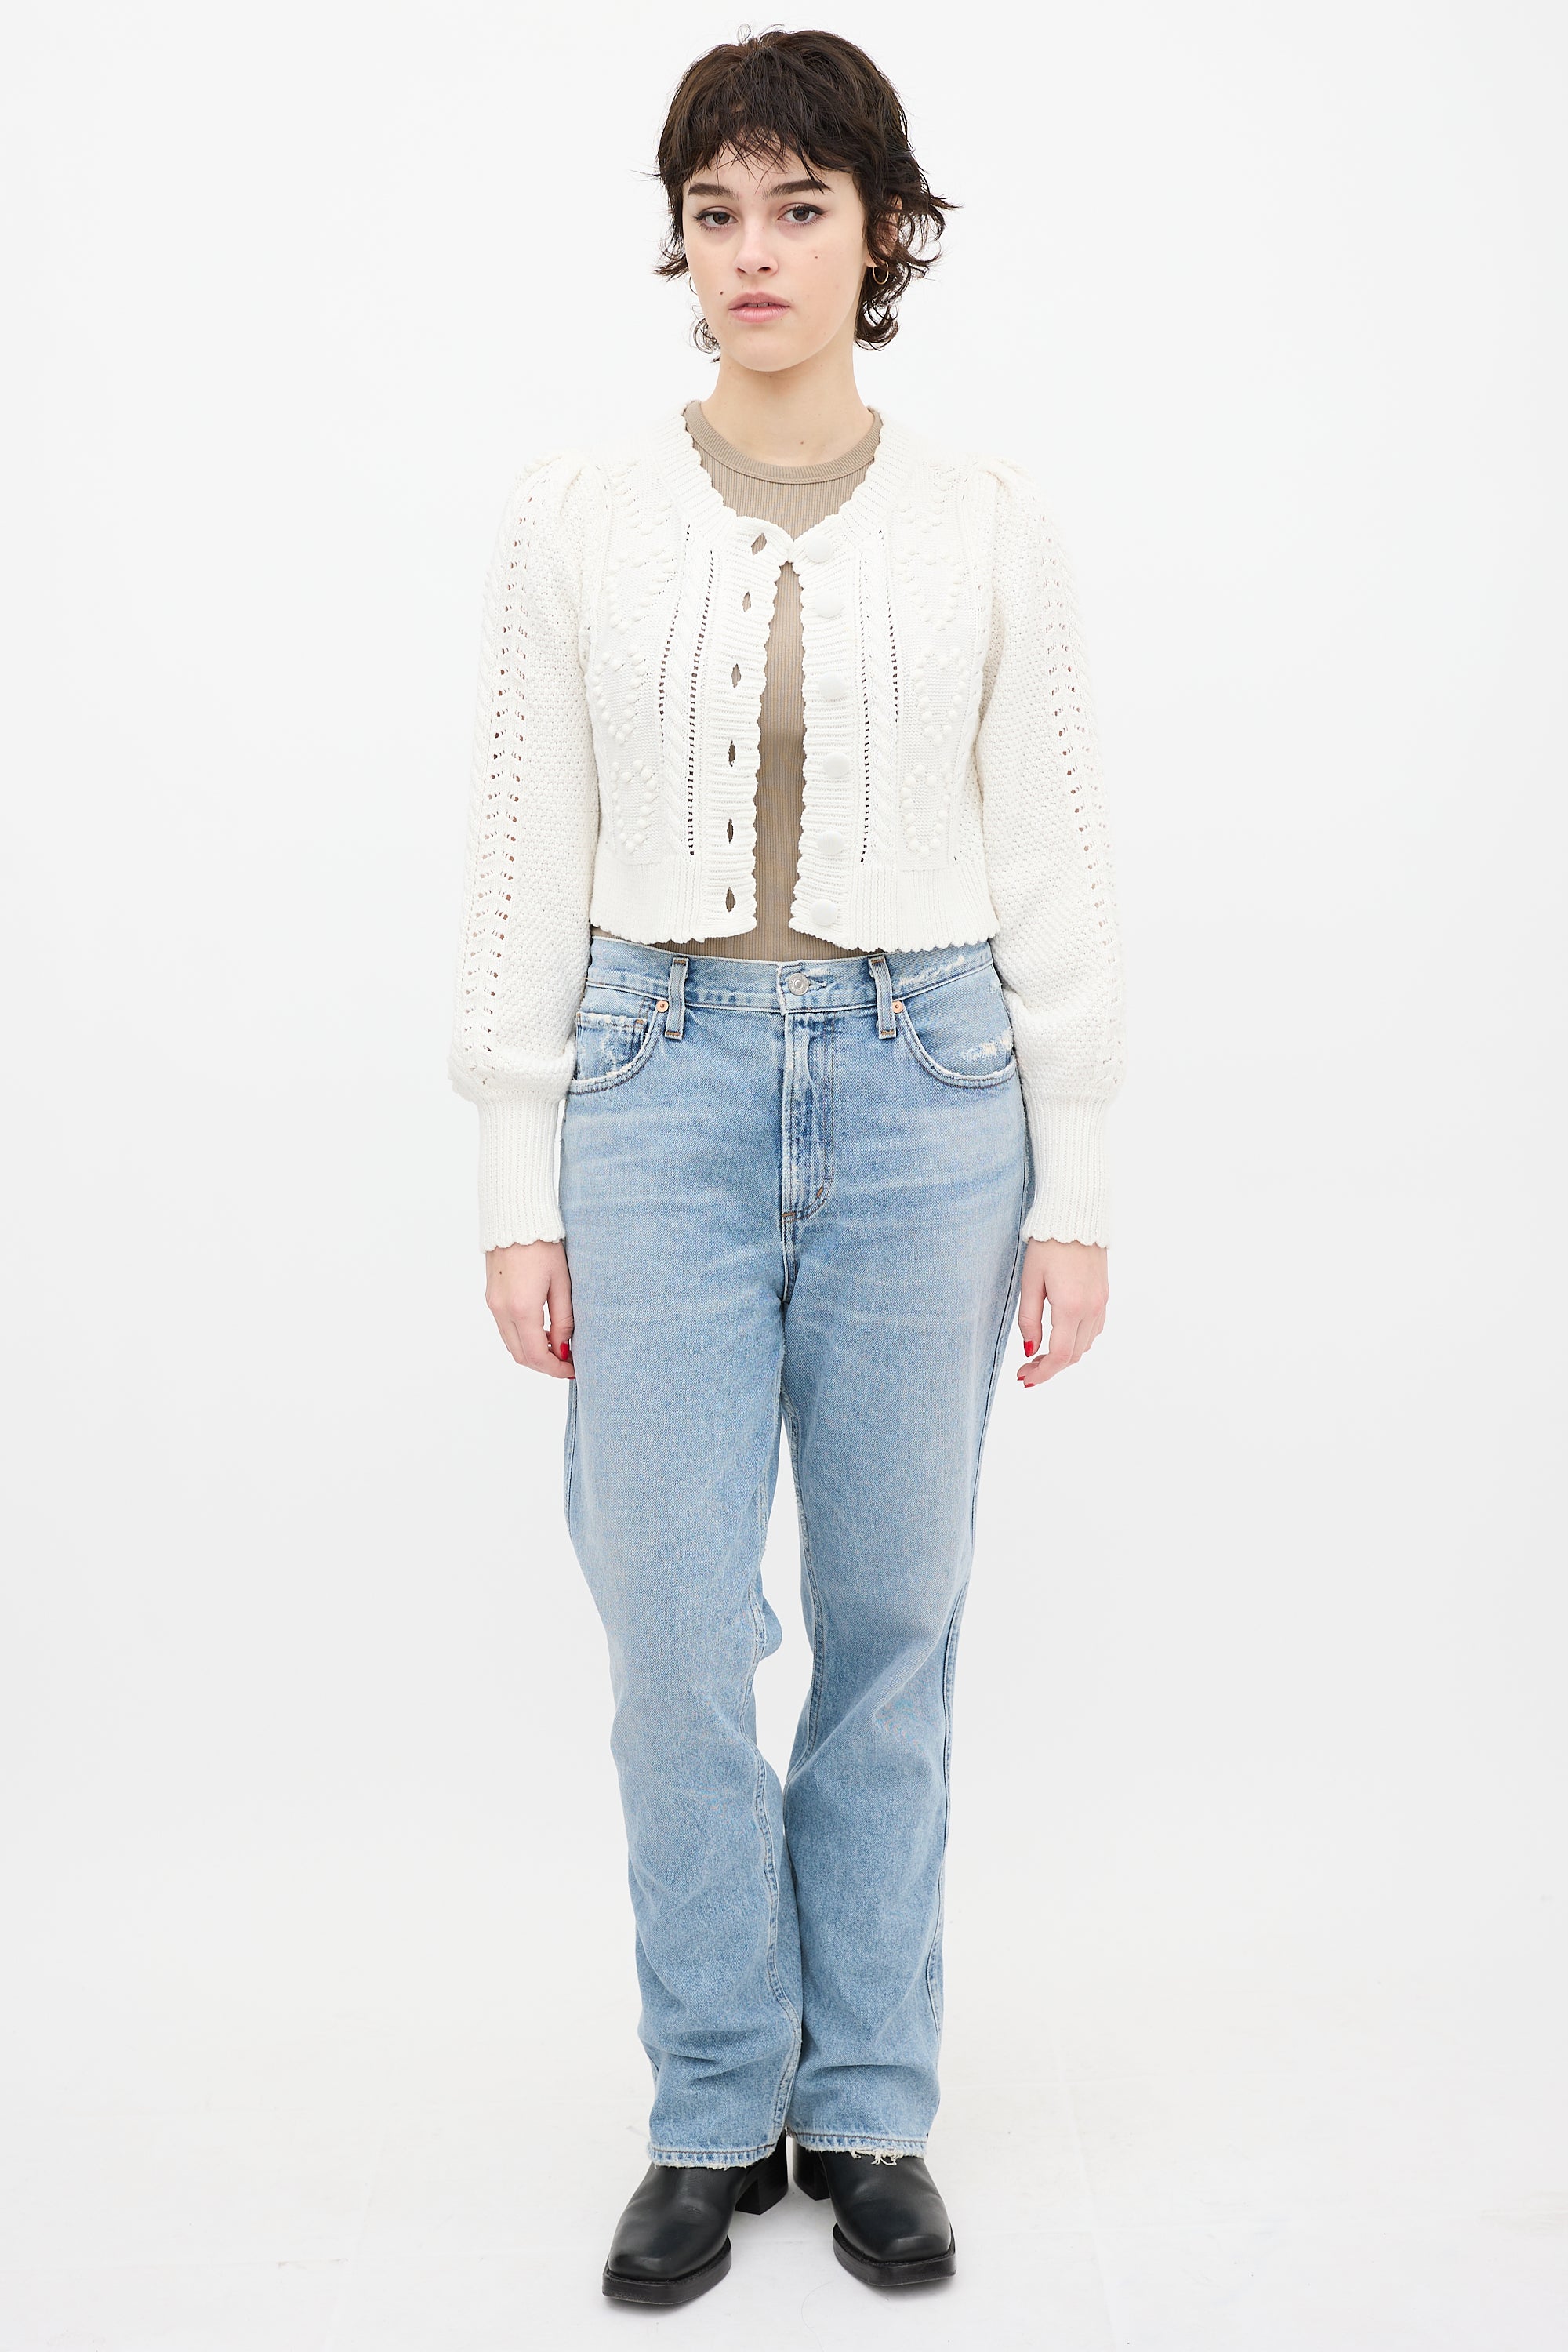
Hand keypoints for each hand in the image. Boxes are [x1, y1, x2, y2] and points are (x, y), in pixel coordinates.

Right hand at [485, 1240, 574, 1377]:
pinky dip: (522, 1337)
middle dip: (544, 1365)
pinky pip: (505, 1329)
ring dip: (532, 1352)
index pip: (536, 1356)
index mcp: (522, 1309)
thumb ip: (563, 1319)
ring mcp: (493, 1304)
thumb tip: (563, 1348)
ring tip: (557, 1346)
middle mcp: (502, 1310)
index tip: (573, 1369)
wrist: (516, 1218)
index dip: (556, 1369)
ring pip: (511, 1344)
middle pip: (521, 1355)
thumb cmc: (543, 1245)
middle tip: (567, 1361)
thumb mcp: (562, 1283)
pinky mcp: (491, 1297)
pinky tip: (541, 1330)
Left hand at [1016, 1239, 1107, 1387]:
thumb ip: (1029, 1319)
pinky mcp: (1104, 1295)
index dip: (1042, 1373)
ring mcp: (1101, 1302)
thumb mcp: (1030, 1281)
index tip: (1024, 1379)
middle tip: (1026, 1370)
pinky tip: (1061, 1336)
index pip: (1060, 1355)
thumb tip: (1030, 1349)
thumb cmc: (1047, 1244)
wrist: (1075, 1215)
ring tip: (1040, 1355)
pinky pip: (1094, 1329)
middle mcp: (1091, 1308)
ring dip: (1064, 1356)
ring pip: (1085, 1344)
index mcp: (1070, 1306)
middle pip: (1074, 1355)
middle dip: (1050, 1368)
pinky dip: (1078, 1341)